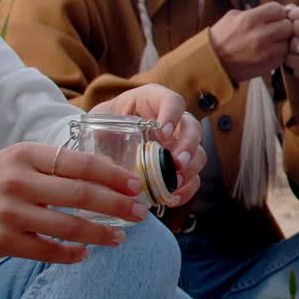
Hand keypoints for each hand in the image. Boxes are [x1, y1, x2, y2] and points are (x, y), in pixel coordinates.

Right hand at [0, 142, 148, 262]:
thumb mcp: (20, 162)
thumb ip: (56, 165)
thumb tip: (112, 174)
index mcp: (26, 155)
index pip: (82, 164)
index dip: (114, 176)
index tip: (136, 185)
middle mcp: (17, 181)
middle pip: (82, 195)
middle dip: (118, 205)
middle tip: (140, 213)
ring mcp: (8, 212)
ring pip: (68, 226)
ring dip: (100, 233)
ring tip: (119, 237)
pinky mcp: (1, 240)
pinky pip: (46, 251)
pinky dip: (70, 255)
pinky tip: (84, 254)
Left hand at [95, 85, 205, 206]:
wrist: (102, 137)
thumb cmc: (103, 123)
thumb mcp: (99, 121)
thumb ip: (103, 134)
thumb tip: (108, 165)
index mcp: (154, 100)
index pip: (173, 101)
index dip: (172, 115)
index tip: (162, 133)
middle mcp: (174, 120)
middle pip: (193, 128)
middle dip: (188, 146)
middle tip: (177, 162)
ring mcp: (180, 143)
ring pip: (199, 153)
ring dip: (190, 169)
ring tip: (174, 182)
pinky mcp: (180, 164)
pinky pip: (193, 177)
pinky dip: (187, 188)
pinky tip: (173, 197)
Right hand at [208, 2, 292, 82]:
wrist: (211, 62)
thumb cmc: (222, 37)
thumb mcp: (233, 16)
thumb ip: (257, 12)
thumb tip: (282, 9)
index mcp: (250, 19)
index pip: (279, 9)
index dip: (278, 12)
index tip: (275, 17)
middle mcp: (260, 35)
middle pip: (288, 26)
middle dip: (283, 27)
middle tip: (276, 30)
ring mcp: (265, 52)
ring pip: (288, 43)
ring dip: (282, 42)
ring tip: (271, 43)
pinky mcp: (268, 65)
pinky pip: (283, 57)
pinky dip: (278, 55)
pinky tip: (268, 53)